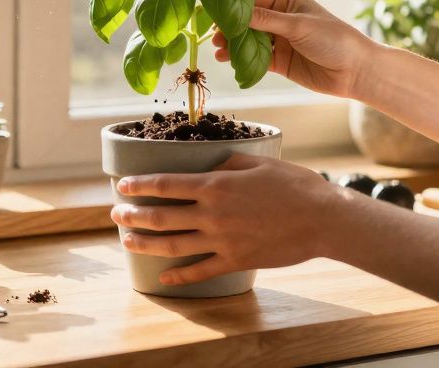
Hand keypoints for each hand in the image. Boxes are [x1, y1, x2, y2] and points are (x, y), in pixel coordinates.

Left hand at [109, 154, 334, 285]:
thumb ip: (227, 162)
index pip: (165, 185)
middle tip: (115, 215)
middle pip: (160, 217)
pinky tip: (163, 277)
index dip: (139, 186)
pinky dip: (179, 276)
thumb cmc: (294, 184)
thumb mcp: (258, 161)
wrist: (323, 219)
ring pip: (173, 245)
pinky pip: (200, 271)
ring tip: (127, 242)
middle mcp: (212, 214)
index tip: (122, 186)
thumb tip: (209, 165)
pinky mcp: (235, 260)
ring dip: (145, 245)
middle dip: (132, 216)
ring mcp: (222, 240)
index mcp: (215, 185)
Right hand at [213, 0, 375, 99]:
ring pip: (248, 39)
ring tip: (218, 50)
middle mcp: (280, 17)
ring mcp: (279, 39)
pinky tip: (229, 60)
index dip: (232, 6)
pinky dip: (242, 59)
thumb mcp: (297, 25)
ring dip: (233, 44)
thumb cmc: (334, 39)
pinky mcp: (279, 61)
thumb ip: (265, 20)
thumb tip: (235, 12)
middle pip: (247, 20)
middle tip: (214, 36)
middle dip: (230, 27)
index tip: (213, 13)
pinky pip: (255, 57)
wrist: (356, 71)